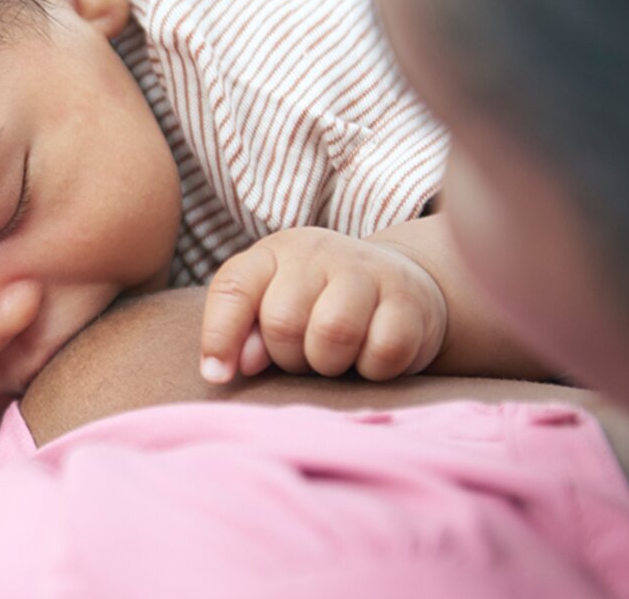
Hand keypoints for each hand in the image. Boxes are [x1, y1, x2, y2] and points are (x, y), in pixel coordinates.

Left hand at [200, 227, 447, 382]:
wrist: (400, 288)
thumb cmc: (318, 308)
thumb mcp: (270, 311)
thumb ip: (242, 334)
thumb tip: (233, 367)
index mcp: (272, 254)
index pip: (232, 288)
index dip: (219, 337)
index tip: (218, 376)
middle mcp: (317, 252)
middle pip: (282, 321)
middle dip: (289, 356)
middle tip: (304, 355)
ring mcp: (368, 270)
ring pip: (333, 332)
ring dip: (329, 363)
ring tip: (335, 356)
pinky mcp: (410, 299)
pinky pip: (383, 351)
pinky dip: (373, 369)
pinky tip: (371, 355)